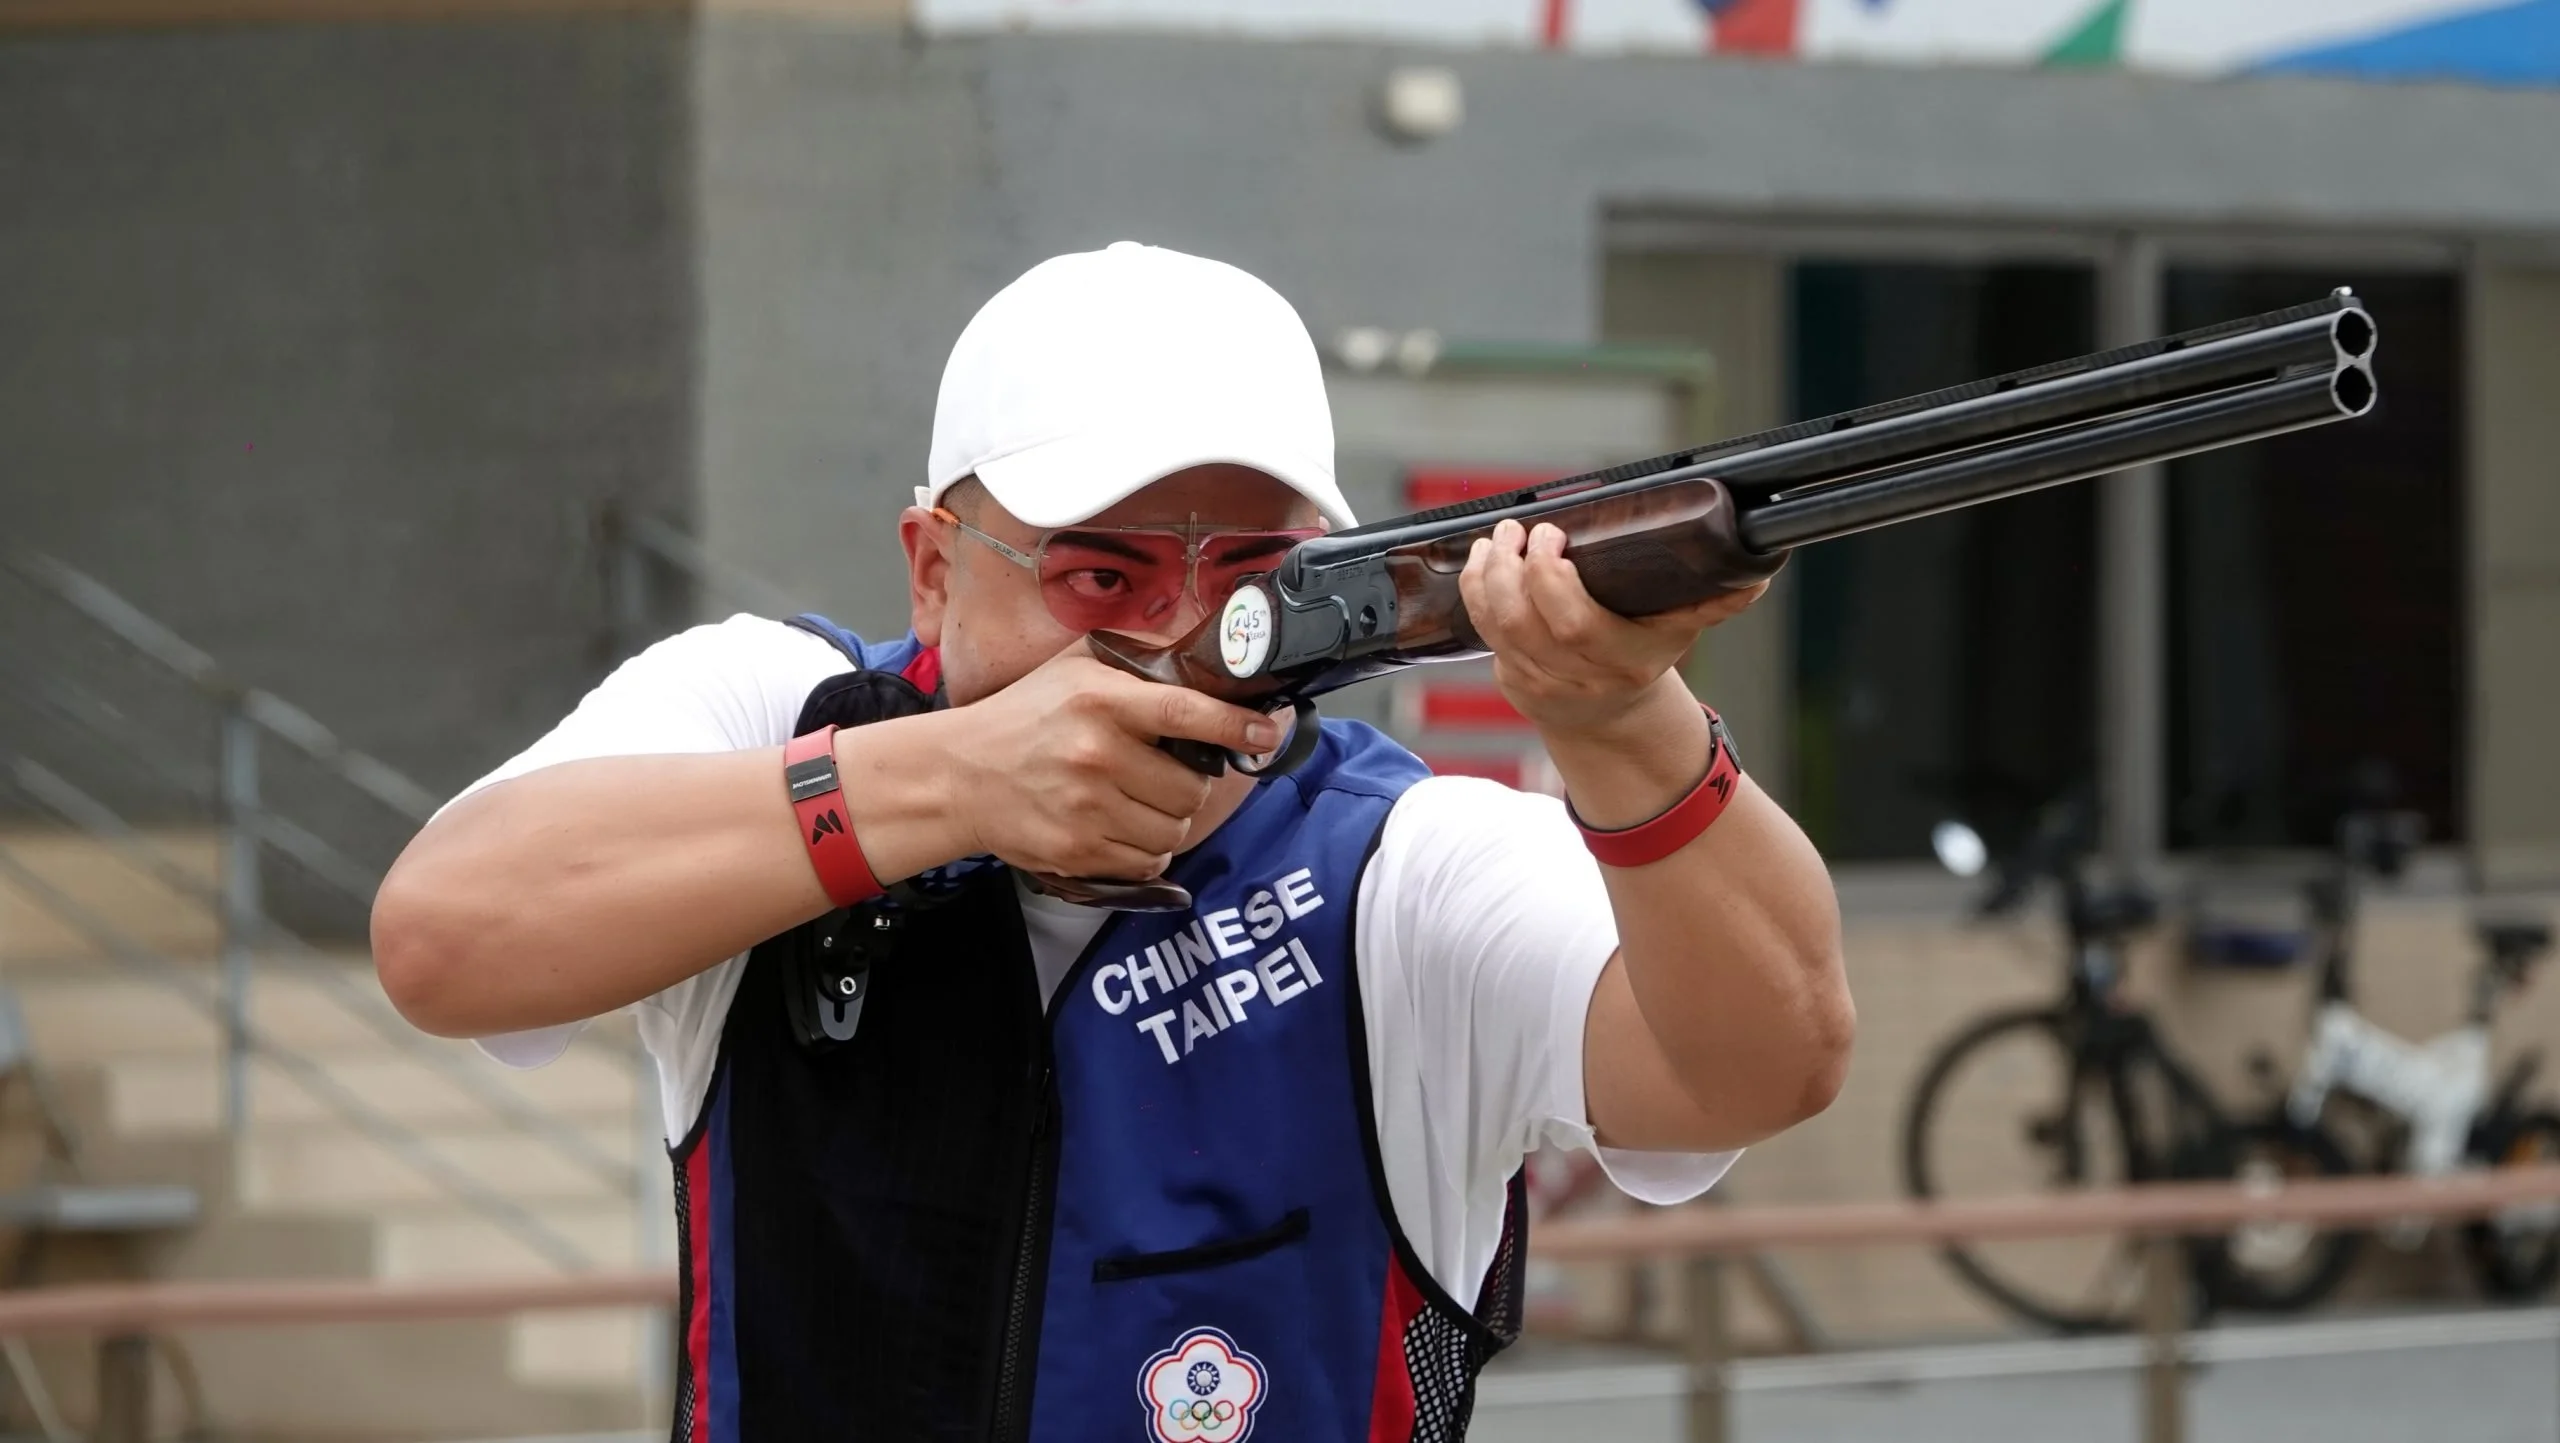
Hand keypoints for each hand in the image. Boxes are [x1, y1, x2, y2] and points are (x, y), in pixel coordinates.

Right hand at [943, 646, 1281, 879]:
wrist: (958, 775)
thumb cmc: (1024, 716)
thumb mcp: (1074, 669)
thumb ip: (1137, 661)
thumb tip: (1205, 662)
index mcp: (1100, 701)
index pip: (1186, 713)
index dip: (1235, 725)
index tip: (1266, 733)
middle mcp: (1096, 754)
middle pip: (1192, 787)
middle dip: (1191, 784)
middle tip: (1166, 773)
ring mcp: (1087, 808)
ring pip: (1174, 829)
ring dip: (1169, 819)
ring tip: (1140, 801)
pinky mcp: (1078, 851)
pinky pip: (1148, 861)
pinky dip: (1146, 849)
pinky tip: (1121, 827)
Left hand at [1459, 518, 1766, 739]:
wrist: (1611, 718)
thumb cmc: (1645, 655)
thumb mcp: (1681, 632)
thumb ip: (1714, 602)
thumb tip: (1759, 576)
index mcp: (1622, 662)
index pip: (1574, 624)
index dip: (1551, 579)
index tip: (1554, 535)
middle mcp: (1576, 676)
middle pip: (1524, 623)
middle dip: (1511, 571)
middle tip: (1517, 531)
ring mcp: (1539, 681)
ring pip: (1496, 627)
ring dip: (1487, 578)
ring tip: (1496, 538)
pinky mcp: (1510, 678)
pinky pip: (1483, 633)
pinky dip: (1475, 593)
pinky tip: (1481, 559)